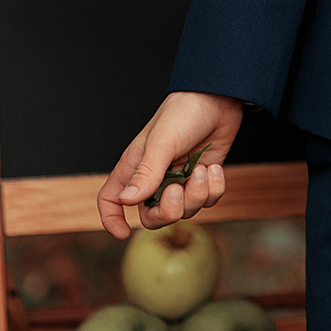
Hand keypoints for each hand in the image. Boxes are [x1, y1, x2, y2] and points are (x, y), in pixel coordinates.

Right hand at [96, 91, 244, 237]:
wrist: (219, 97)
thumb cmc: (183, 113)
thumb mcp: (162, 143)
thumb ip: (146, 173)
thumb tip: (126, 202)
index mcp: (135, 168)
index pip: (111, 200)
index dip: (111, 219)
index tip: (123, 233)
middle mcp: (155, 178)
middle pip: (152, 217)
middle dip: (168, 211)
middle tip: (178, 189)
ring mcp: (180, 179)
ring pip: (184, 211)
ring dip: (196, 196)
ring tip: (202, 171)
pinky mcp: (203, 178)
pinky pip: (207, 200)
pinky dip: (214, 188)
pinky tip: (215, 168)